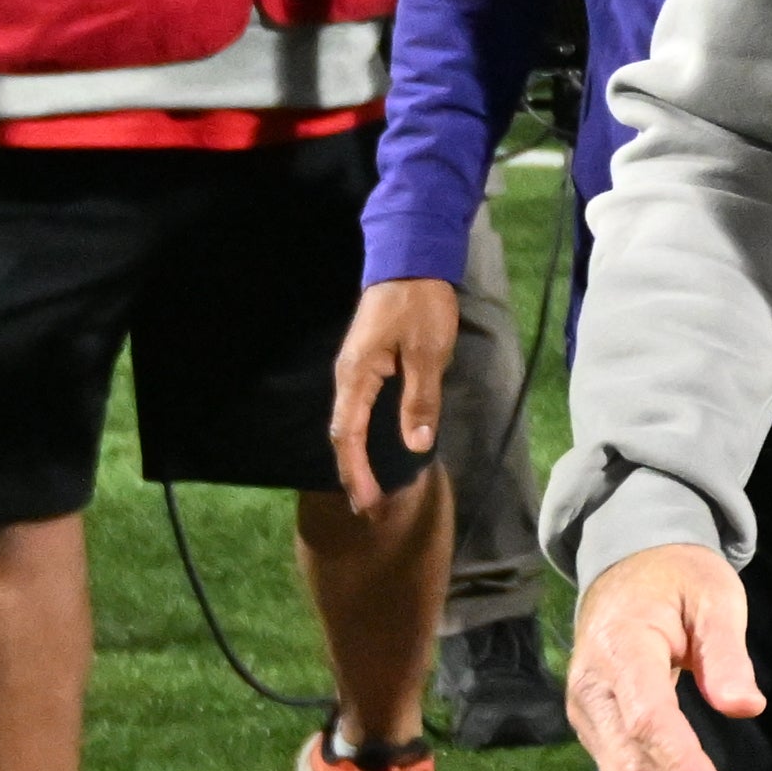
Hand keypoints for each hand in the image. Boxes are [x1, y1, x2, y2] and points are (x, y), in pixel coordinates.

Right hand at [329, 278, 458, 510]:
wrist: (410, 262)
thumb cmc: (419, 306)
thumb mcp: (427, 353)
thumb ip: (421, 399)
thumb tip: (416, 445)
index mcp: (357, 377)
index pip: (348, 436)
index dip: (356, 472)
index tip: (367, 503)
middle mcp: (349, 378)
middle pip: (343, 435)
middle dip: (354, 473)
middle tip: (368, 508)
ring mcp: (357, 371)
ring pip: (351, 423)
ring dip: (359, 458)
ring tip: (370, 489)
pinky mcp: (369, 365)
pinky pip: (361, 410)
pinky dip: (365, 436)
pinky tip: (375, 449)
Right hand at [568, 544, 767, 770]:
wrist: (625, 569)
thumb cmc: (676, 577)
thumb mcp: (713, 593)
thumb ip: (727, 650)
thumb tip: (746, 707)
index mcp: (619, 647)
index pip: (647, 718)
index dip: (681, 763)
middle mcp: (593, 692)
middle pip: (633, 768)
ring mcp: (591, 719)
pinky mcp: (600, 734)